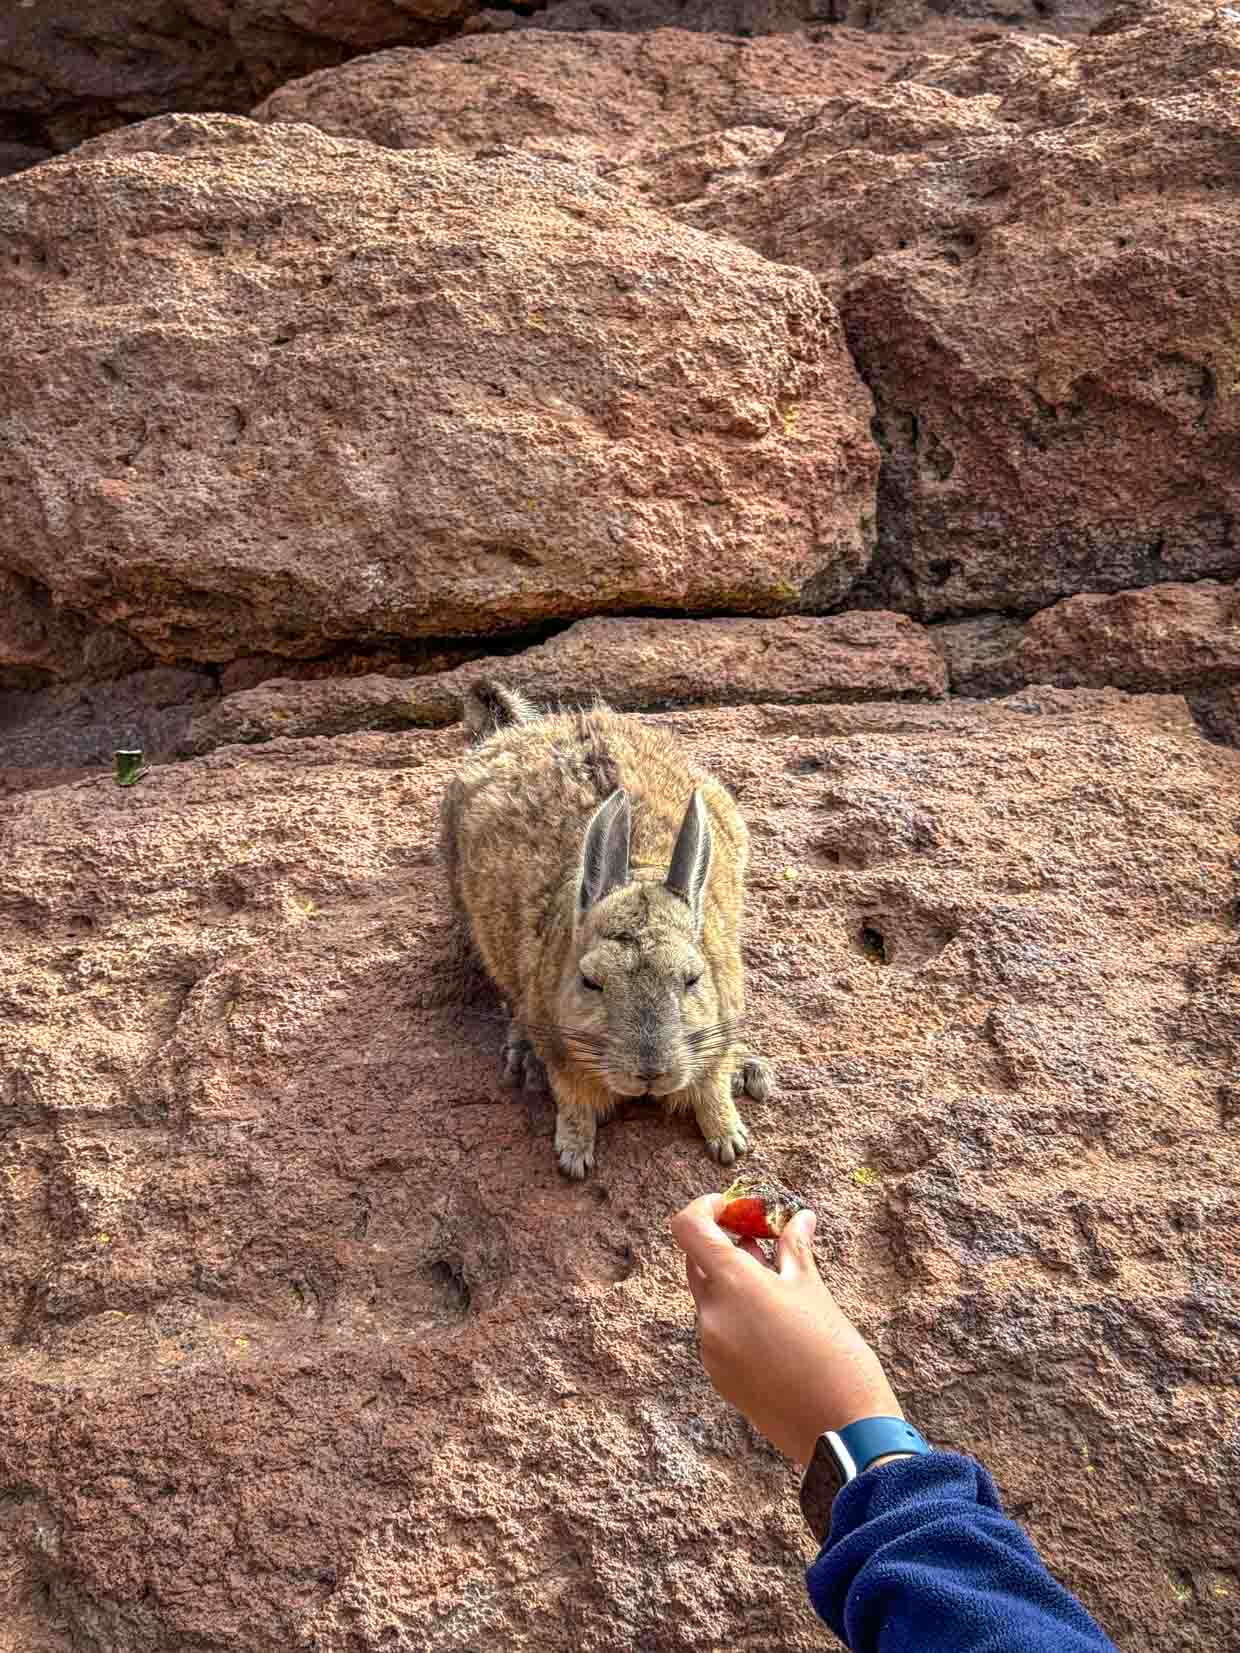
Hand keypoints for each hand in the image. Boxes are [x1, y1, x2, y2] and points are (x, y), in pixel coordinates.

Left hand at [670, 1192, 901, 1466]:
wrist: (843, 1429)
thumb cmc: (835, 1351)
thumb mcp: (813, 1289)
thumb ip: (794, 1248)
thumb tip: (799, 1216)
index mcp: (732, 1284)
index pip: (689, 1227)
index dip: (707, 1208)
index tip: (737, 1208)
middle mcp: (711, 1314)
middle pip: (698, 1262)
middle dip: (726, 1245)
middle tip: (765, 1240)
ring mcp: (710, 1349)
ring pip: (711, 1299)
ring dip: (735, 1284)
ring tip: (781, 1287)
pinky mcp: (719, 1377)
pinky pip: (718, 1333)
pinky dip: (738, 1318)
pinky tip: (776, 1328)